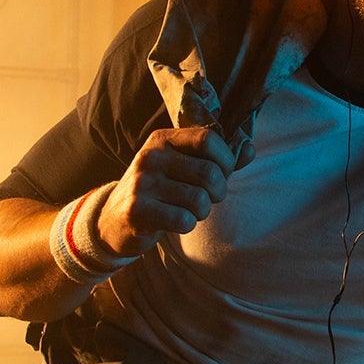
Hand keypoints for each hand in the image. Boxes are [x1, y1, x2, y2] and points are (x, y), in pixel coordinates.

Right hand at [96, 126, 250, 257]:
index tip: (222, 173)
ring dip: (202, 211)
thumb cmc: (158, 191)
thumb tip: (250, 149)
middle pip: (209, 173)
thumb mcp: (182, 168)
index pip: (208, 139)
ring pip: (199, 199)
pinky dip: (187, 224)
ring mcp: (142, 183)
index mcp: (163, 139)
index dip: (225, 160)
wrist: (113, 219)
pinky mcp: (138, 210)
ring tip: (189, 210)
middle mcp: (151, 156)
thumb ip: (217, 159)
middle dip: (218, 192)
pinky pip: (183, 219)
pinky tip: (175, 222)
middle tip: (206, 199)